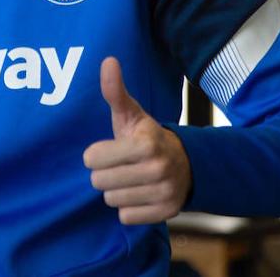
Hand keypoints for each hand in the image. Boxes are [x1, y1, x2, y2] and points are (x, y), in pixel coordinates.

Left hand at [83, 57, 191, 224]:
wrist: (186, 162)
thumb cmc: (146, 137)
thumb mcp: (130, 113)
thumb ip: (115, 90)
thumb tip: (107, 60)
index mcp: (145, 144)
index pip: (93, 160)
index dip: (96, 155)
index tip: (107, 150)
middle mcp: (157, 169)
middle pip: (100, 182)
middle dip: (105, 174)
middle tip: (120, 165)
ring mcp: (164, 192)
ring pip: (112, 200)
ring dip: (117, 191)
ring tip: (131, 178)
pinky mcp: (166, 213)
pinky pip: (126, 217)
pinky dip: (129, 208)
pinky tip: (140, 193)